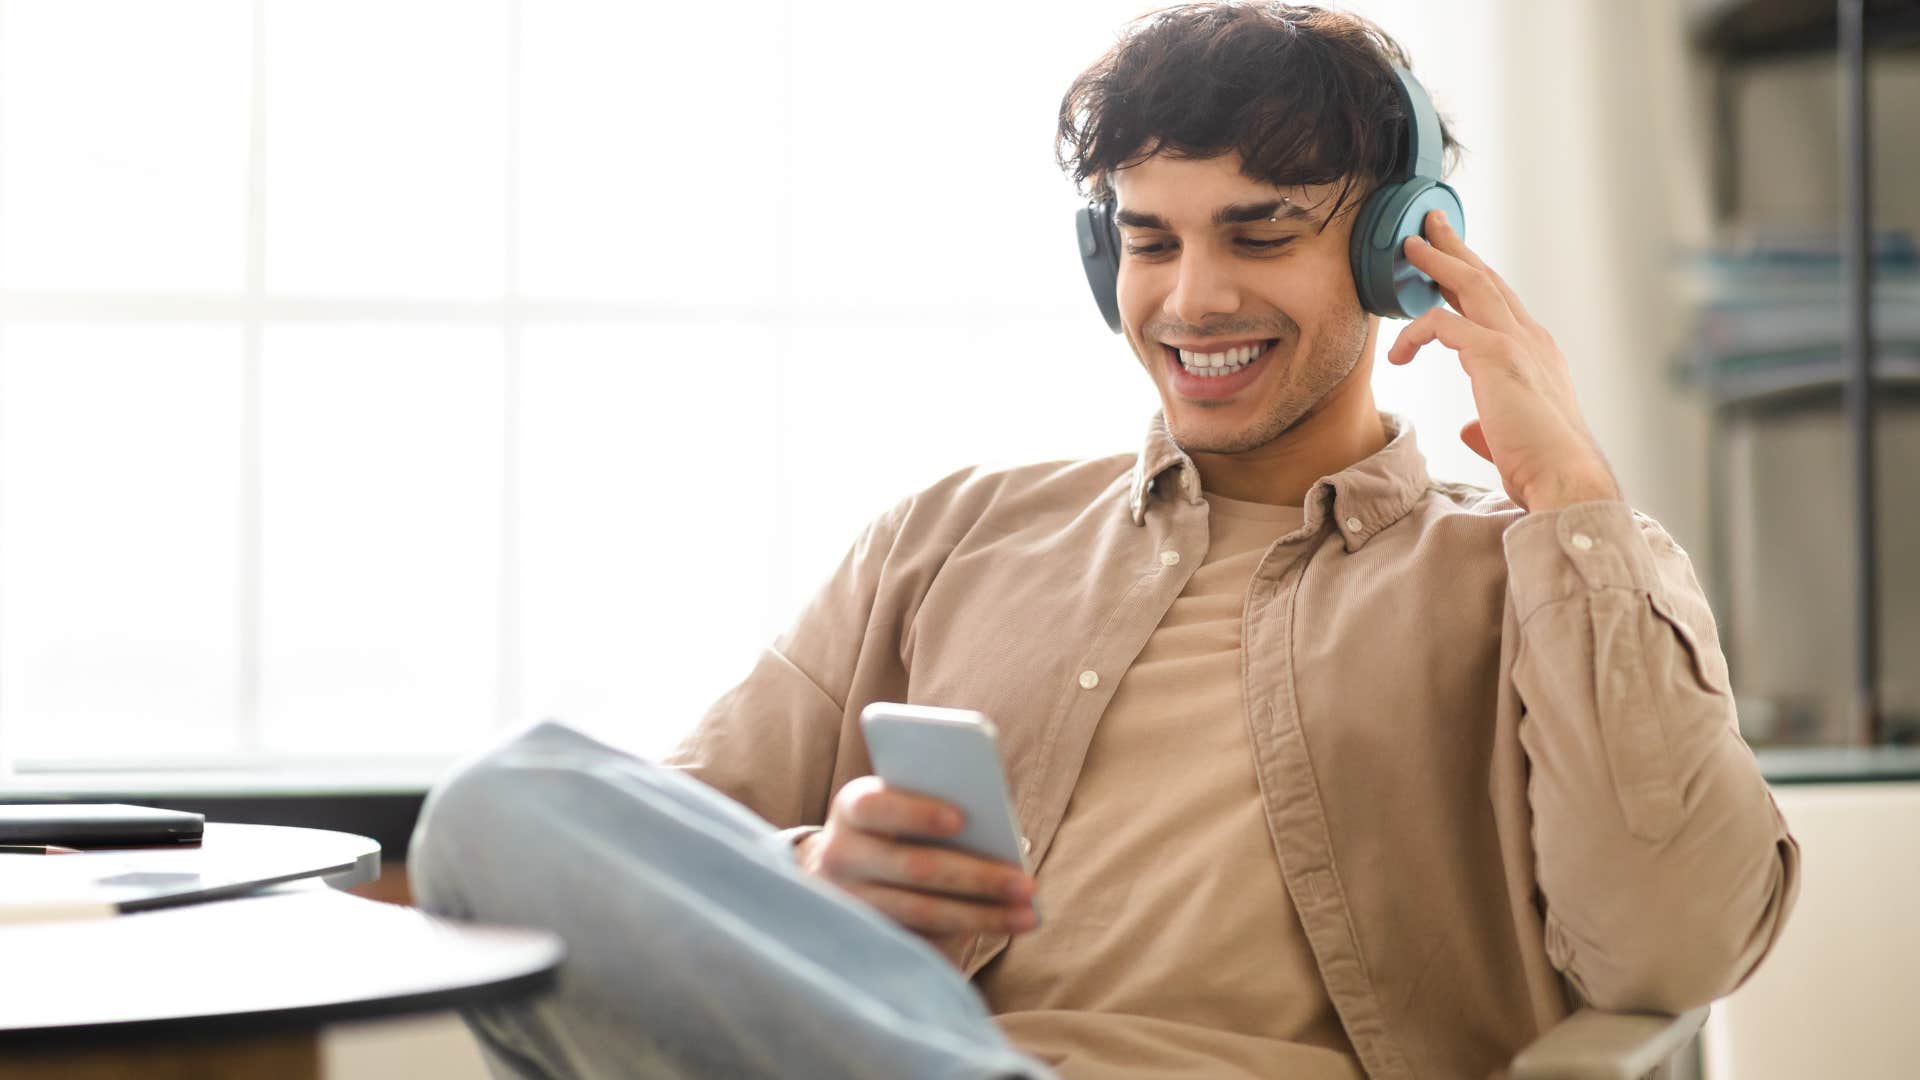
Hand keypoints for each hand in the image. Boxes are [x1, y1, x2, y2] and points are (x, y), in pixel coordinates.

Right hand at [796, 776, 1037, 964]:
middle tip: (1027, 884)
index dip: (918, 813)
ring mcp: (847, 903)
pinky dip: (963, 935)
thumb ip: (940, 810)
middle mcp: (840, 855)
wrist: (844, 872)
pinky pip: (918, 940)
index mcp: (852, 808)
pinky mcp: (862, 938)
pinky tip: (998, 929)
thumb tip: (1003, 835)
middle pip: (913, 867)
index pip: (878, 807)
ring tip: (1026, 915)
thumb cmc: (895, 829)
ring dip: (980, 915)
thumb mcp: (903, 808)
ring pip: (921, 911)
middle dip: (977, 876)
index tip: (961, 819)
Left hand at [1386, 209, 1622, 512]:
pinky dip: (1415, 332)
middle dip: (1457, 249)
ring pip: (1471, 283)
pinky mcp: (1495, 355)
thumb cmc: (1542, 466)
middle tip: (1431, 225)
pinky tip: (1400, 355)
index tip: (1451, 263)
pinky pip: (1442, 323)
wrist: (1566, 478)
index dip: (1473, 279)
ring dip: (1438, 261)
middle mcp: (1531, 338)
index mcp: (1537, 353)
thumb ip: (1490, 425)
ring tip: (1410, 247)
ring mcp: (1516, 342)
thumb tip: (1471, 430)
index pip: (1501, 303)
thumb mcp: (1511, 437)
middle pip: (1487, 278)